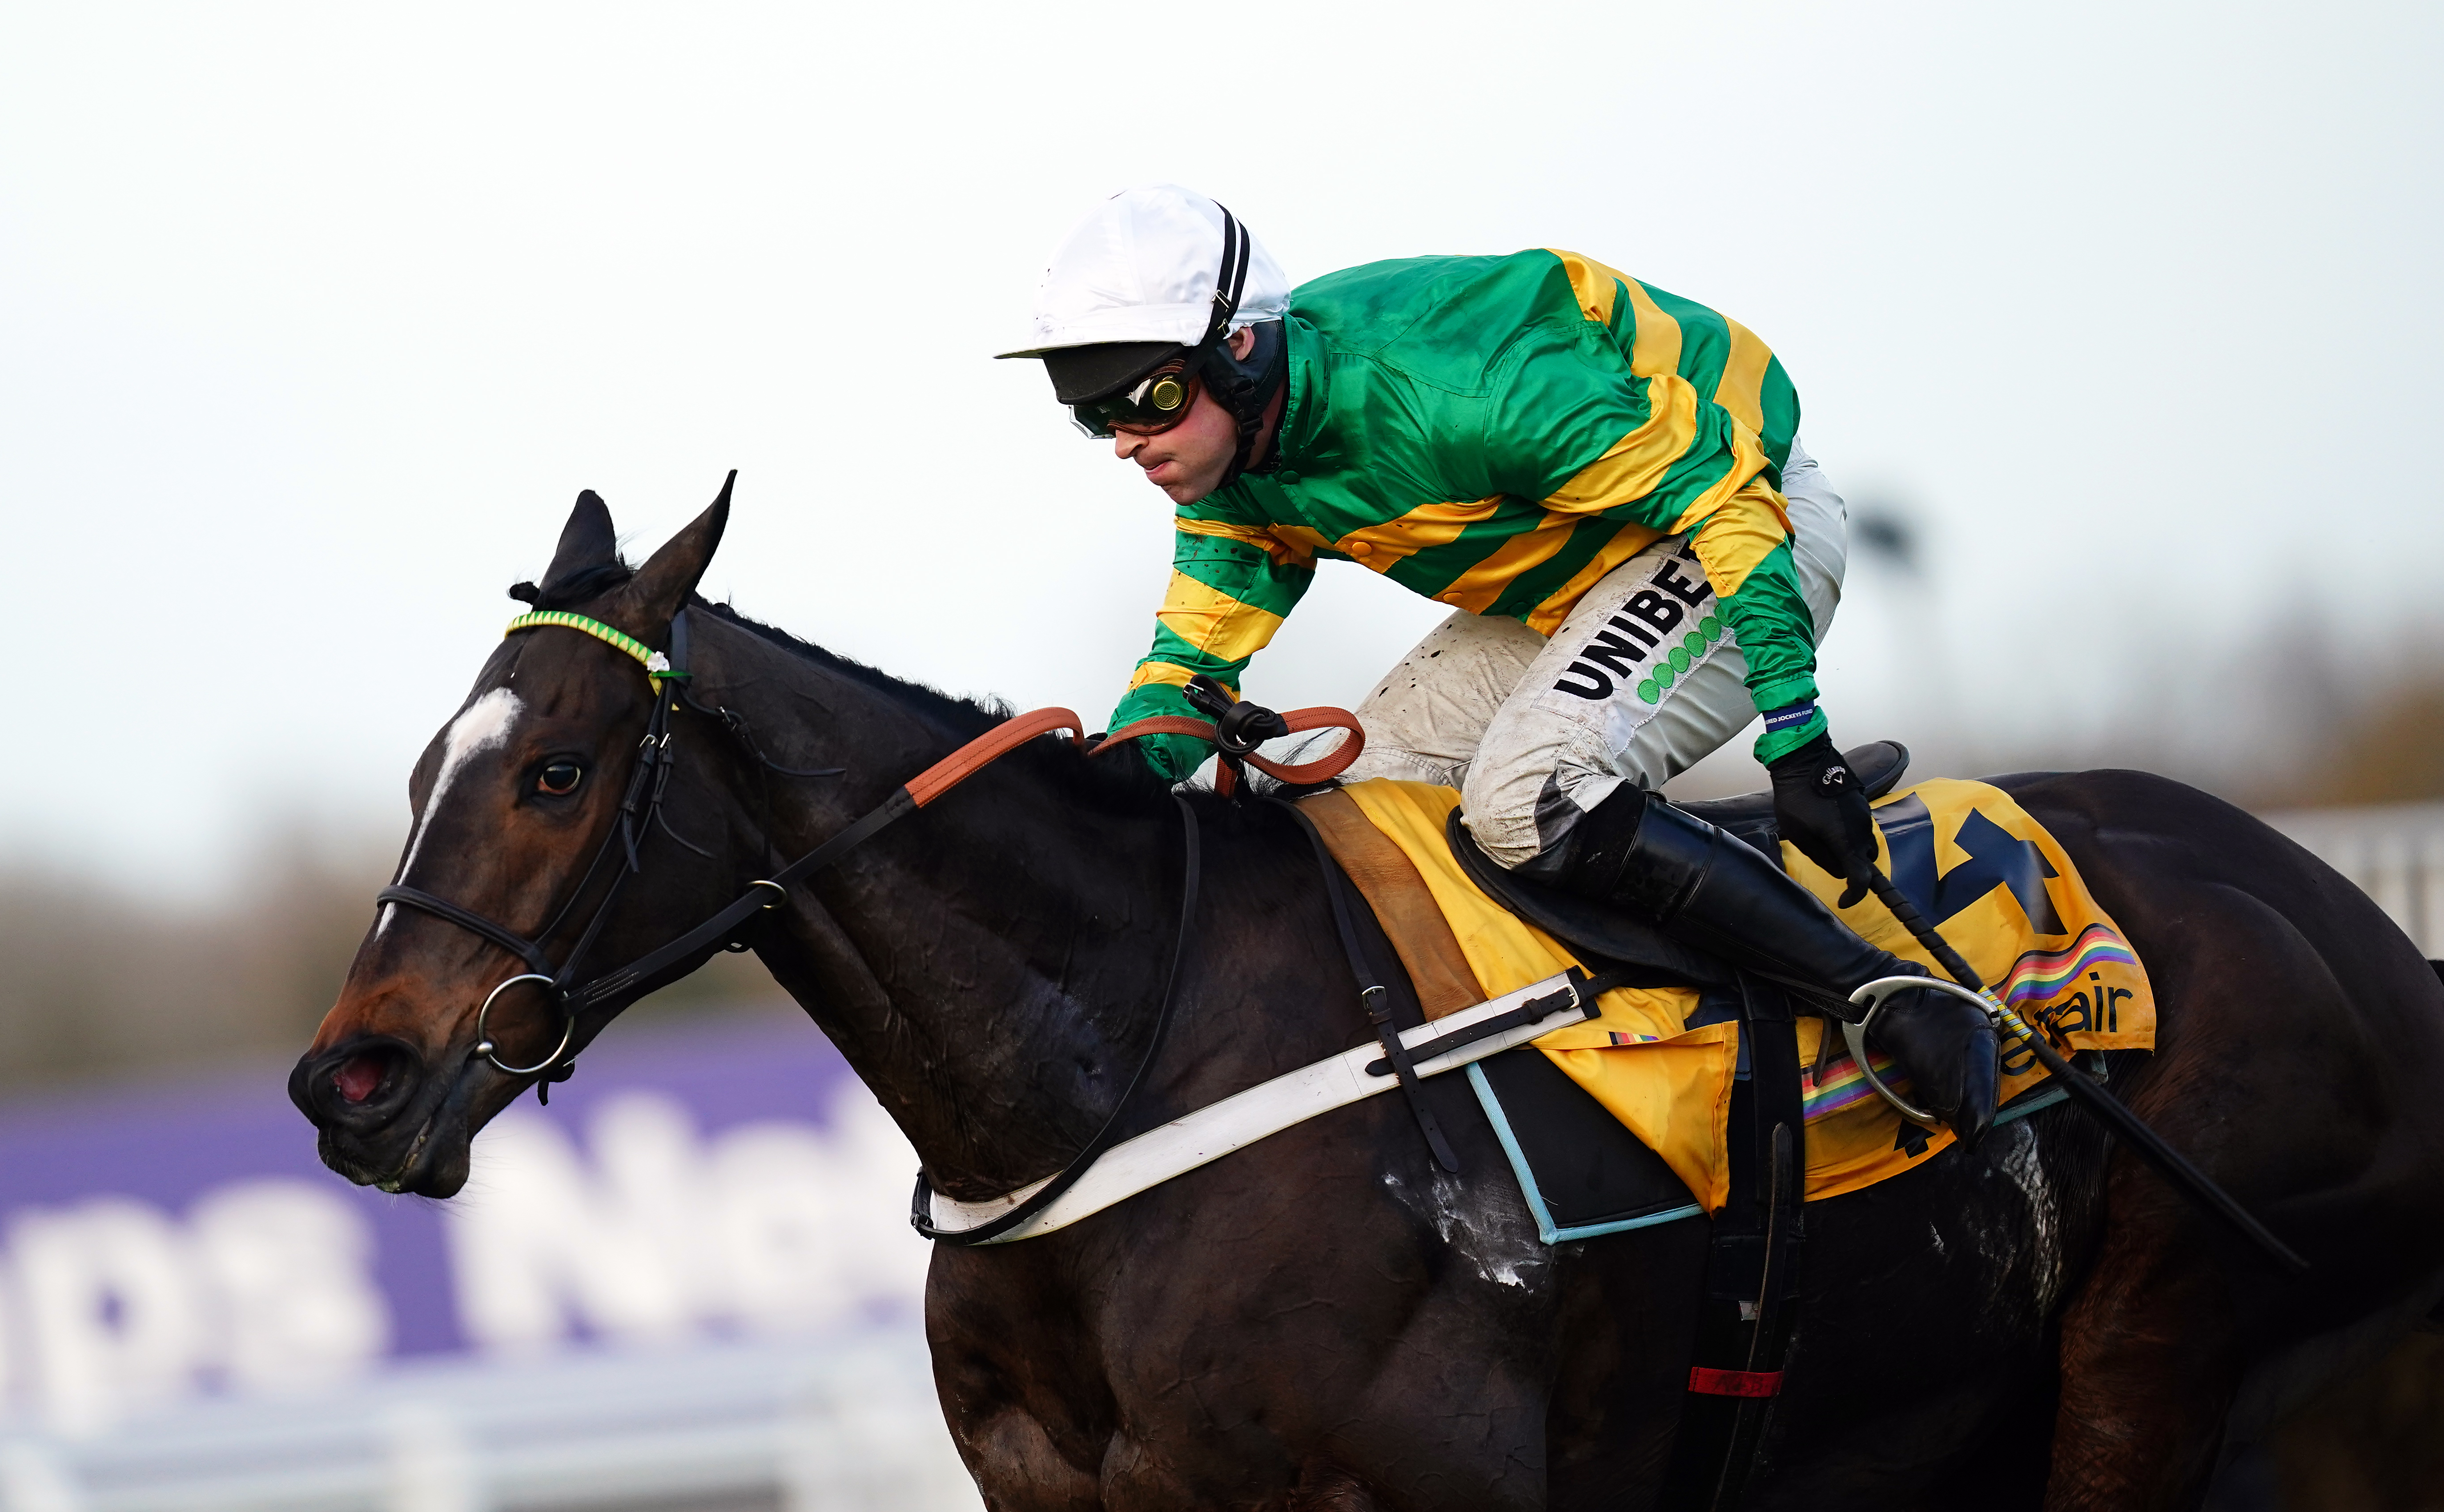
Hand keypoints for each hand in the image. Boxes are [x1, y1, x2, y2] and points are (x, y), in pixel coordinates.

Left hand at [1768, 733, 1878, 906]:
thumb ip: (1821, 857)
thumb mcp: (1799, 834)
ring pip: (1865, 843)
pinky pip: (1861, 827)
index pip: (1861, 878)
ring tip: (1823, 838)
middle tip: (1824, 858)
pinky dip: (1850, 833)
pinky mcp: (1863, 803)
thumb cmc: (1795, 798)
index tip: (1843, 901)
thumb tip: (1839, 872)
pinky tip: (1828, 821)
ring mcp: (1865, 814)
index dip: (1855, 895)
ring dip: (1851, 849)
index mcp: (1846, 841)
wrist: (1804, 760)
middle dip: (1850, 867)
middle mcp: (1862, 829)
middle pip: (1865, 861)